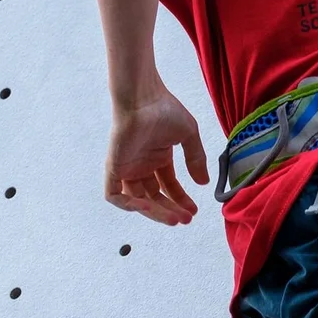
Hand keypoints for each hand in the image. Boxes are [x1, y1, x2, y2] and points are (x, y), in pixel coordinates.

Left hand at [104, 84, 208, 224]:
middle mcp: (142, 165)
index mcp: (158, 157)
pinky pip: (115, 195)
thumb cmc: (164, 109)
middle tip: (185, 220)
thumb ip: (196, 160)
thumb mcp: (188, 136)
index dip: (180, 200)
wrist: (143, 97)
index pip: (168, 186)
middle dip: (170, 210)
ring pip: (137, 201)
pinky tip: (148, 207)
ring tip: (173, 218)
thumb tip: (203, 184)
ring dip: (155, 212)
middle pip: (154, 197)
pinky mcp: (114, 168)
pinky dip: (129, 205)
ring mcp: (127, 167)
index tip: (193, 211)